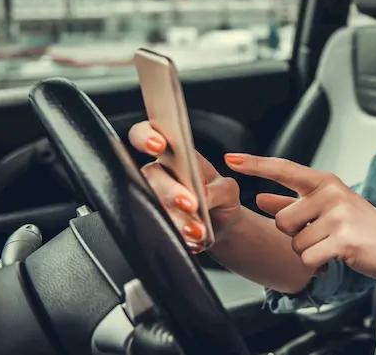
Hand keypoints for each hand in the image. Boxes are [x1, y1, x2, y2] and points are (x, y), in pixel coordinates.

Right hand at [128, 121, 241, 251]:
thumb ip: (219, 190)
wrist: (222, 227)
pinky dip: (178, 237)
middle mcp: (158, 175)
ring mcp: (153, 200)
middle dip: (170, 191)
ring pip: (152, 206)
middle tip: (192, 204)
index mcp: (173, 155)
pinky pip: (156, 230)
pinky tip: (194, 241)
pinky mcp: (153, 224)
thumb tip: (203, 197)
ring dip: (176, 220)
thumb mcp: (229, 190)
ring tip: (199, 231)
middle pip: (149, 176)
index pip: (148, 135)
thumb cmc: (220, 198)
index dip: (146, 136)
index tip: (158, 146)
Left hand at [224, 153, 375, 283]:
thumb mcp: (328, 210)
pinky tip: (336, 258)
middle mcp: (331, 193)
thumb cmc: (362, 229)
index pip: (284, 169)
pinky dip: (317, 265)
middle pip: (281, 220)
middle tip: (322, 235)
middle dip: (295, 236)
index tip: (230, 159)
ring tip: (332, 245)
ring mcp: (338, 215)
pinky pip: (308, 258)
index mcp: (325, 182)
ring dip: (309, 252)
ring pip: (294, 243)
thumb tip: (260, 198)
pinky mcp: (343, 240)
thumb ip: (291, 204)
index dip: (255, 165)